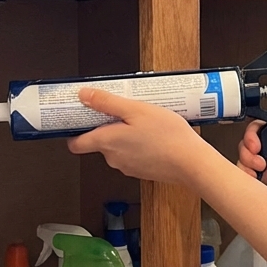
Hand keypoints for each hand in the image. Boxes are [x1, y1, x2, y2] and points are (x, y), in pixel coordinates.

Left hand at [67, 88, 206, 182]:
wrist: (191, 162)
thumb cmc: (167, 135)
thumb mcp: (137, 109)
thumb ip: (107, 103)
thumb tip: (84, 96)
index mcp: (107, 141)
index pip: (76, 144)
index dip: (75, 131)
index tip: (81, 117)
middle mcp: (113, 158)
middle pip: (100, 141)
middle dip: (109, 126)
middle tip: (126, 110)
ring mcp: (127, 167)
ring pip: (118, 147)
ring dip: (126, 134)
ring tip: (145, 121)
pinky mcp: (141, 170)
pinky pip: (133, 154)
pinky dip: (139, 145)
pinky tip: (154, 135)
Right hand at [237, 121, 266, 199]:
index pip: (262, 125)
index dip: (253, 134)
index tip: (257, 145)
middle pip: (250, 142)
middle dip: (247, 151)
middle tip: (258, 161)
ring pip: (250, 159)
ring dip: (246, 165)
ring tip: (257, 173)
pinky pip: (257, 176)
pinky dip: (251, 178)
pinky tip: (255, 180)